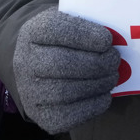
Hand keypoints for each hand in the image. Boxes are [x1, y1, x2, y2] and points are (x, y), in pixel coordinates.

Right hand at [12, 7, 120, 133]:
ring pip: (65, 91)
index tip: (107, 40)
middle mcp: (24, 62)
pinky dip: (93, 106)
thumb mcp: (70, 24)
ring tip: (112, 77)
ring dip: (97, 84)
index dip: (83, 36)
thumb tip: (115, 37)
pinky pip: (68, 116)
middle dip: (95, 63)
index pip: (55, 30)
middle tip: (114, 60)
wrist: (40, 68)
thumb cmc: (64, 42)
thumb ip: (88, 25)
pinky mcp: (42, 116)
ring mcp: (30, 91)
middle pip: (60, 63)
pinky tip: (104, 95)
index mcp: (33, 32)